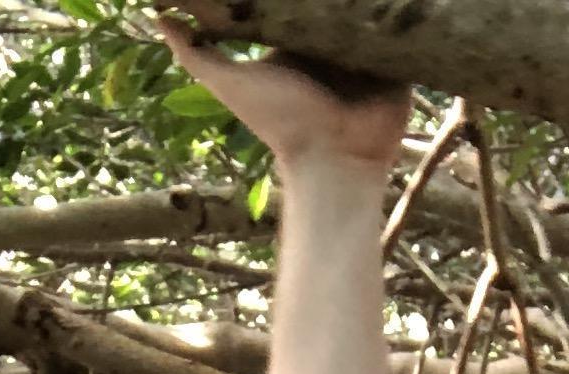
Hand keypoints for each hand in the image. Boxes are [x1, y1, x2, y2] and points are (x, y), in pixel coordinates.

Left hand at [157, 10, 414, 179]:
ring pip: (376, 6)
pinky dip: (412, 10)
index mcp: (300, 39)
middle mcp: (334, 42)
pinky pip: (409, 27)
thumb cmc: (281, 123)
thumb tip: (157, 16)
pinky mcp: (400, 62)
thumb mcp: (230, 82)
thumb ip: (196, 53)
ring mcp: (369, 51)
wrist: (334, 163)